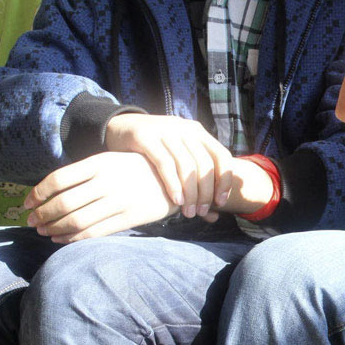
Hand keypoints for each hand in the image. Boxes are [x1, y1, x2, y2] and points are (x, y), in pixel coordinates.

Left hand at [24, 151, 179, 242]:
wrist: (175, 178)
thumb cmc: (135, 169)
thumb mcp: (111, 160)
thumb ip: (84, 173)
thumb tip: (49, 190)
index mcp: (100, 162)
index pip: (58, 179)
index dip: (37, 194)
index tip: (26, 203)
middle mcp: (107, 181)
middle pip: (63, 202)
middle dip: (42, 215)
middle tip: (31, 222)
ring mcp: (119, 200)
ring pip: (76, 220)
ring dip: (54, 228)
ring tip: (44, 231)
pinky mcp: (128, 217)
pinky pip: (93, 232)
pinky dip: (72, 238)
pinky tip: (61, 238)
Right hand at [105, 113, 233, 218]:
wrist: (120, 127)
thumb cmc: (154, 153)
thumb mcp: (178, 158)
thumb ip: (194, 182)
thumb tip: (214, 217)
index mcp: (197, 132)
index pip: (222, 155)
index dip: (225, 180)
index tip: (221, 202)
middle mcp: (185, 129)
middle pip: (205, 164)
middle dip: (206, 192)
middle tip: (201, 212)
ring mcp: (166, 131)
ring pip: (187, 165)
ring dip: (191, 193)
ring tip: (189, 213)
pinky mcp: (146, 137)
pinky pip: (165, 163)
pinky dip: (173, 184)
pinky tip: (176, 201)